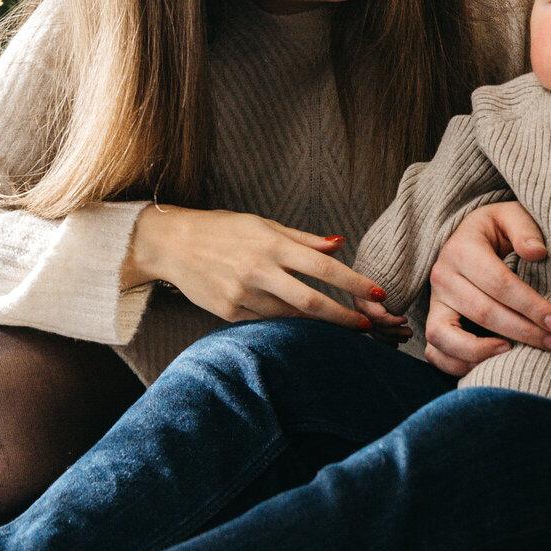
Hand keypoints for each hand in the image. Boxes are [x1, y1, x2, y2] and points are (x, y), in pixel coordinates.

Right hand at [121, 204, 408, 334]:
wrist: (171, 244)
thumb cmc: (222, 229)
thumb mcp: (263, 224)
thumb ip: (302, 239)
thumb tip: (339, 243)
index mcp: (271, 245)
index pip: (324, 268)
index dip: (355, 283)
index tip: (379, 294)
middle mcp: (258, 272)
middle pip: (312, 302)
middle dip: (345, 317)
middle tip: (369, 325)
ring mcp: (242, 296)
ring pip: (292, 317)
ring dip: (319, 325)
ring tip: (341, 326)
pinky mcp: (229, 313)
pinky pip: (268, 323)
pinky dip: (288, 325)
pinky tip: (303, 327)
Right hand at [423, 201, 550, 377]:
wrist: (468, 237)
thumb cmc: (497, 230)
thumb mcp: (510, 216)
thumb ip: (525, 228)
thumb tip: (537, 252)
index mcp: (462, 248)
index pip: (499, 283)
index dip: (530, 305)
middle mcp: (442, 276)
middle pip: (482, 312)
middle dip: (523, 332)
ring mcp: (434, 302)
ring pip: (448, 336)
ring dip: (484, 353)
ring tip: (517, 354)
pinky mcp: (433, 321)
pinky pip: (435, 352)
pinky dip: (458, 364)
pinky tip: (492, 362)